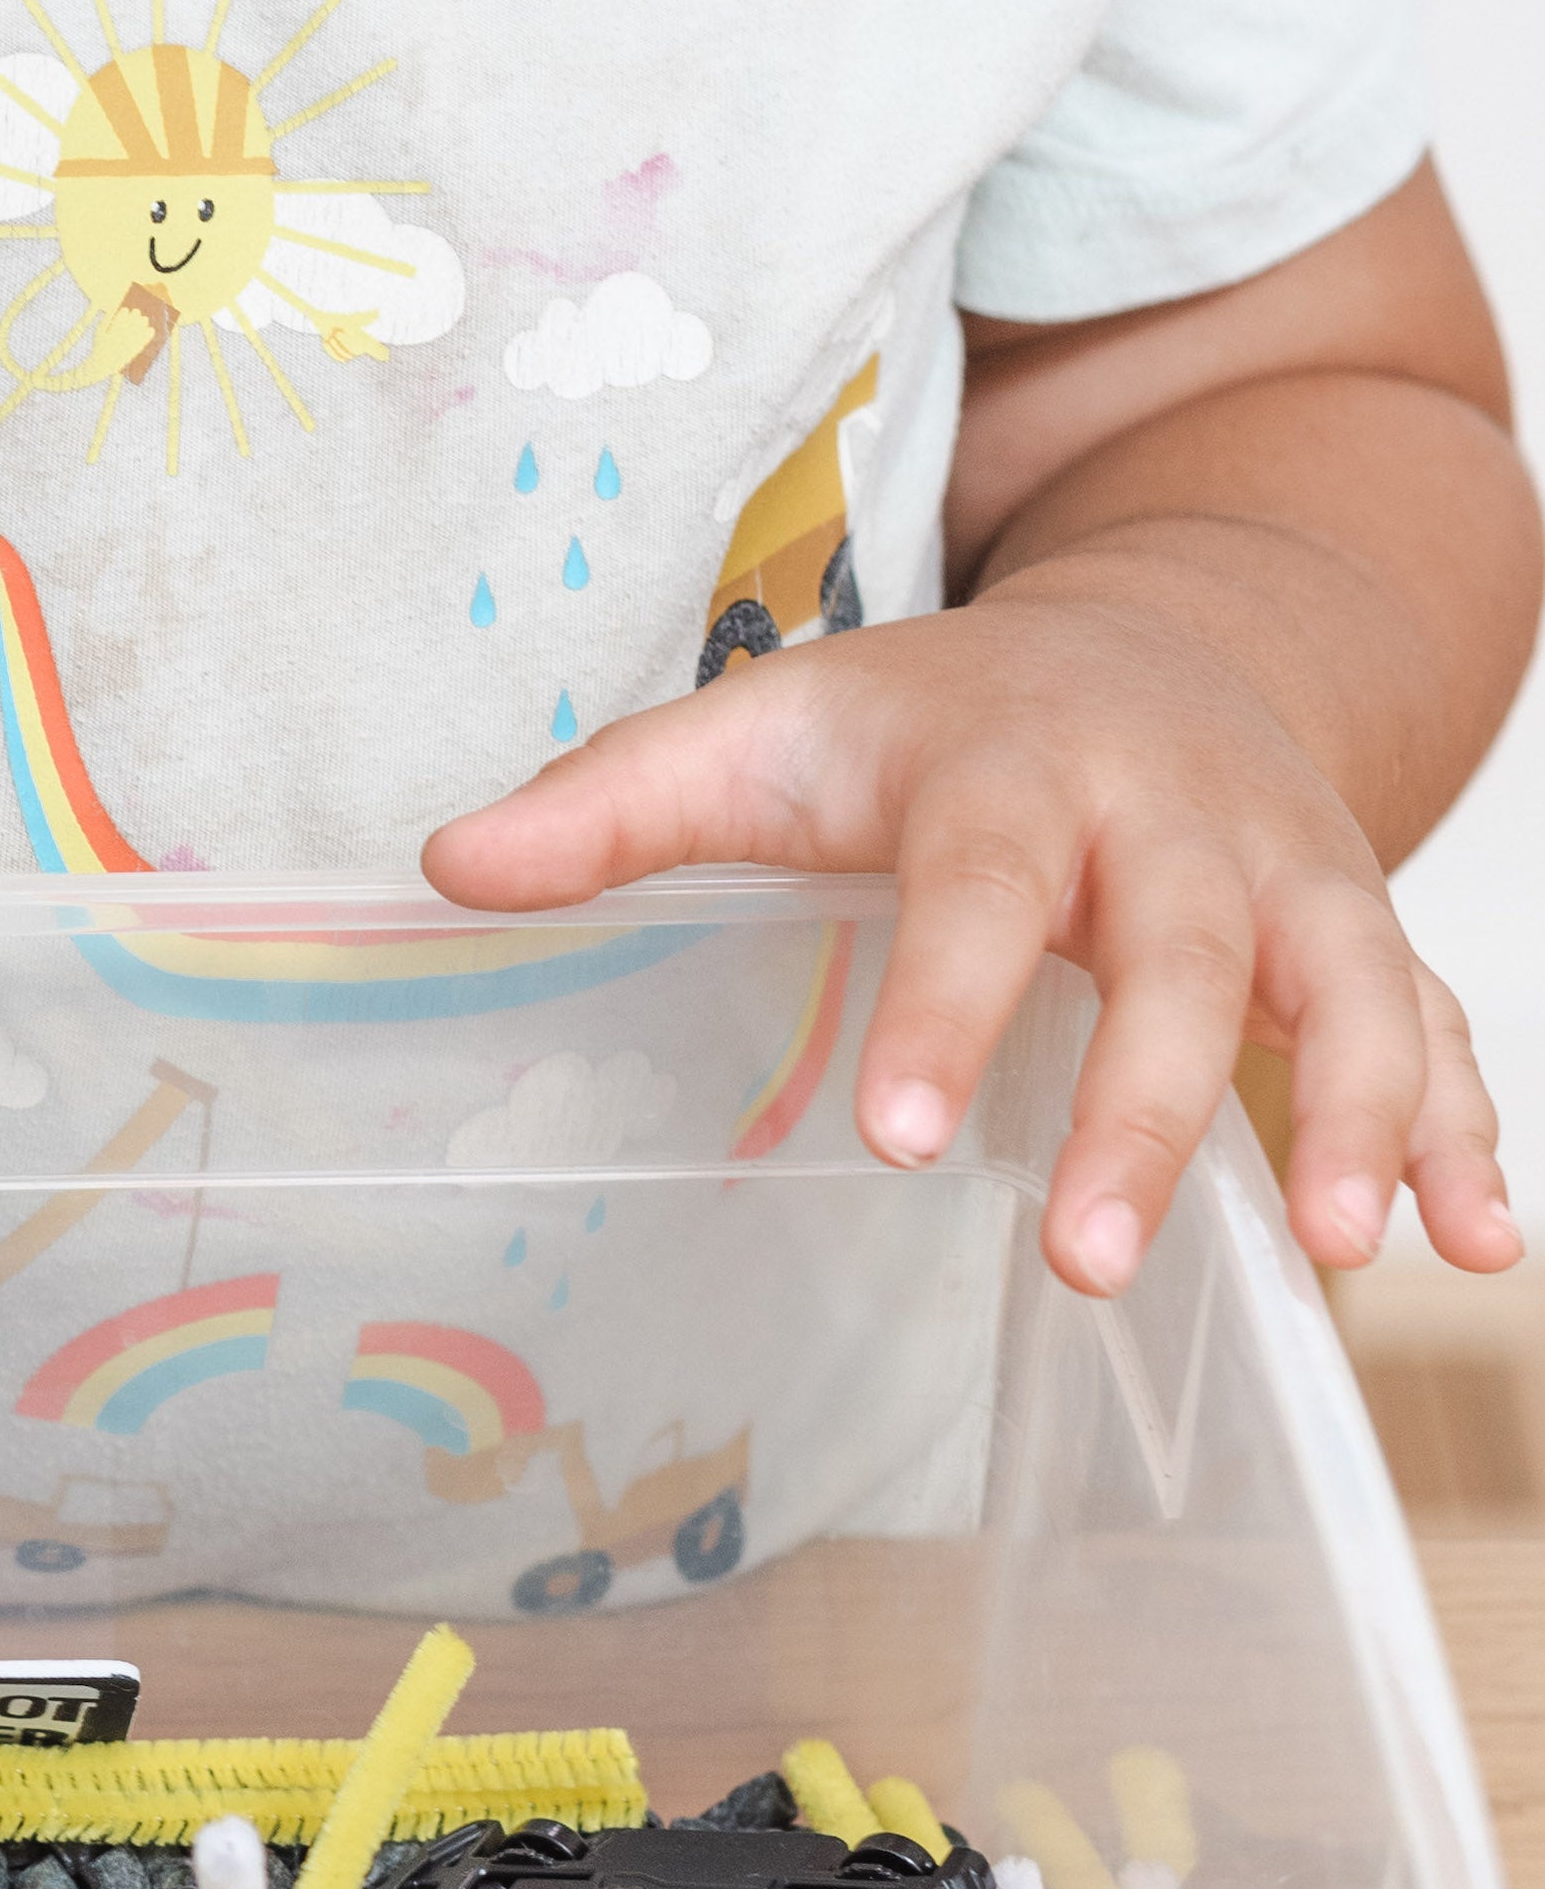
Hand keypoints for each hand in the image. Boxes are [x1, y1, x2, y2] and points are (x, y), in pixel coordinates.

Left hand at [423, 584, 1515, 1296]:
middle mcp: (1172, 817)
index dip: (951, 1003)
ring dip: (1370, 1117)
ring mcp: (1289, 877)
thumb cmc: (939, 716)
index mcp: (1013, 768)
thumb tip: (447, 868)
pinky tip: (1476, 1252)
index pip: (981, 887)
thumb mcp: (772, 727)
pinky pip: (1435, 1030)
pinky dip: (1471, 1136)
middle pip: (1187, 954)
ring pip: (1350, 987)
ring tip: (1347, 1252)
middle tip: (1097, 1253)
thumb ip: (615, 806)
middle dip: (1156, 1104)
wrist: (1162, 635)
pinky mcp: (1360, 935)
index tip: (909, 1129)